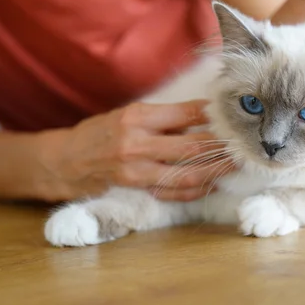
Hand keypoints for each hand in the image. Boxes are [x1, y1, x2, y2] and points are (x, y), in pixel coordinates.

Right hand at [38, 100, 233, 201]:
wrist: (62, 161)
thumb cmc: (98, 134)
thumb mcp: (127, 116)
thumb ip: (162, 118)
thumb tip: (202, 118)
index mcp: (137, 117)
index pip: (186, 113)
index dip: (213, 115)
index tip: (231, 116)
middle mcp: (137, 142)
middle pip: (192, 145)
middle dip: (221, 146)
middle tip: (242, 145)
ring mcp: (136, 169)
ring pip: (187, 172)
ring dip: (215, 170)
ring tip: (234, 166)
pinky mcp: (135, 188)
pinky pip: (173, 191)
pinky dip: (195, 189)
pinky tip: (211, 184)